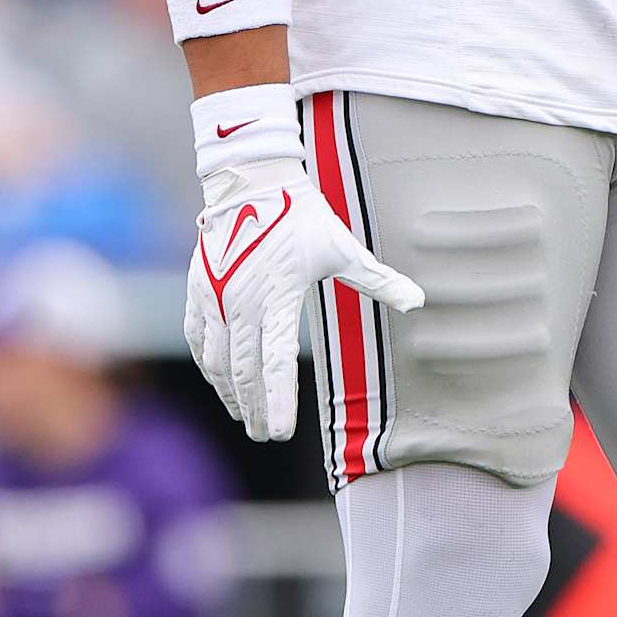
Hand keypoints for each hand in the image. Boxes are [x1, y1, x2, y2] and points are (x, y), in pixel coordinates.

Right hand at [186, 155, 422, 441]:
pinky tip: (218, 381)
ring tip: (244, 416)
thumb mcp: (344, 248)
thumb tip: (419, 301)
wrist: (252, 182)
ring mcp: (215, 298)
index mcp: (278, 297)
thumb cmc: (302, 217)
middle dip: (255, 408)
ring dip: (230, 393)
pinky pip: (197, 339)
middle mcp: (241, 303)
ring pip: (217, 361)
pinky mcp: (200, 290)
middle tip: (265, 434)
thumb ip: (379, 280)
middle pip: (244, 372)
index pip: (274, 363)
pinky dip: (208, 366)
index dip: (277, 401)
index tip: (280, 433)